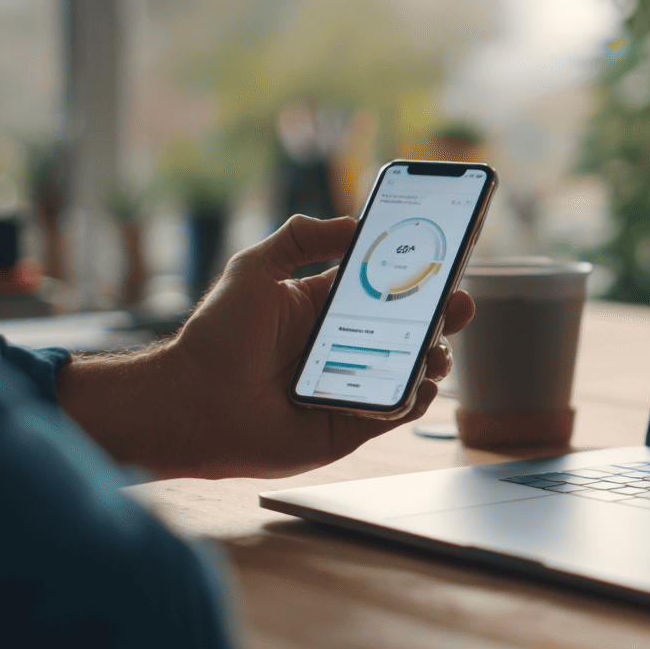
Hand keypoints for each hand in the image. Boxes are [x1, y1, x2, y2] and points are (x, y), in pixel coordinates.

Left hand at [59, 215, 474, 479]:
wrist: (190, 403)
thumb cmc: (214, 338)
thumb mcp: (253, 268)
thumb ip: (301, 236)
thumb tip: (354, 222)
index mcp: (328, 310)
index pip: (386, 289)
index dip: (416, 277)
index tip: (442, 261)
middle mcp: (347, 347)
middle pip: (411, 329)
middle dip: (443, 314)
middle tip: (458, 304)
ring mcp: (354, 387)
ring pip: (414, 369)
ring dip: (435, 356)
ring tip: (435, 346)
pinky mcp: (353, 426)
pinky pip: (399, 410)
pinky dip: (417, 397)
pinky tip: (419, 382)